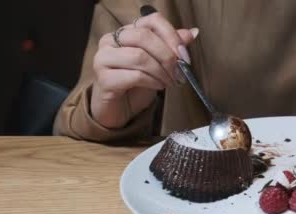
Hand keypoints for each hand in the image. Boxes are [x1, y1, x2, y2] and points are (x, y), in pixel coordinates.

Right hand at [91, 12, 198, 127]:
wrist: (118, 109)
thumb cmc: (137, 85)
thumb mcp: (159, 64)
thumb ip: (172, 47)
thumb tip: (191, 33)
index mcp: (127, 32)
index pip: (151, 20)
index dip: (171, 35)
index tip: (183, 54)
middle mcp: (111, 40)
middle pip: (144, 36)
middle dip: (167, 56)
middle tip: (179, 72)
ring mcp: (104, 58)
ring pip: (139, 56)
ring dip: (161, 71)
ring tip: (169, 81)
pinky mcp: (104, 78)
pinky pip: (134, 75)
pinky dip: (152, 81)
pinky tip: (158, 87)